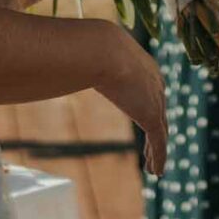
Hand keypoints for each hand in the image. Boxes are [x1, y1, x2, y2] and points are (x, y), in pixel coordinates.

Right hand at [90, 23, 168, 176]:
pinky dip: (159, 157)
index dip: (147, 108)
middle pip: (159, 113)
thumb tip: (57, 56)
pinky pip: (160, 142)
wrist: (102, 50)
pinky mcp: (152, 116)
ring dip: (157, 151)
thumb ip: (80, 58)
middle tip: (151, 149)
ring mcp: (156, 100)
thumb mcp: (87, 51)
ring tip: (154, 168)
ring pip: (161, 131)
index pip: (150, 92)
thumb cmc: (89, 47)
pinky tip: (156, 172)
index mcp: (143, 67)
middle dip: (156, 132)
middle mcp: (155, 84)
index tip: (144, 118)